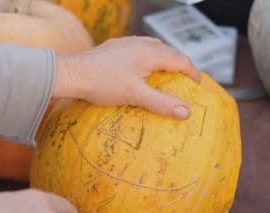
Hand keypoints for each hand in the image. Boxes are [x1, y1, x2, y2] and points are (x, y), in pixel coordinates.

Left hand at [53, 36, 201, 118]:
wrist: (71, 74)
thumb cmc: (103, 84)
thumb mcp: (135, 96)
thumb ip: (161, 103)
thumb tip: (186, 112)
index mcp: (150, 53)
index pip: (180, 60)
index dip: (193, 73)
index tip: (198, 86)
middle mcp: (140, 44)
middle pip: (169, 51)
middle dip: (180, 66)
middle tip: (185, 82)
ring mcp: (126, 44)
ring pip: (153, 48)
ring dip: (163, 60)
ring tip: (165, 75)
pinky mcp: (114, 48)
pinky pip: (138, 50)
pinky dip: (147, 59)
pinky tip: (139, 70)